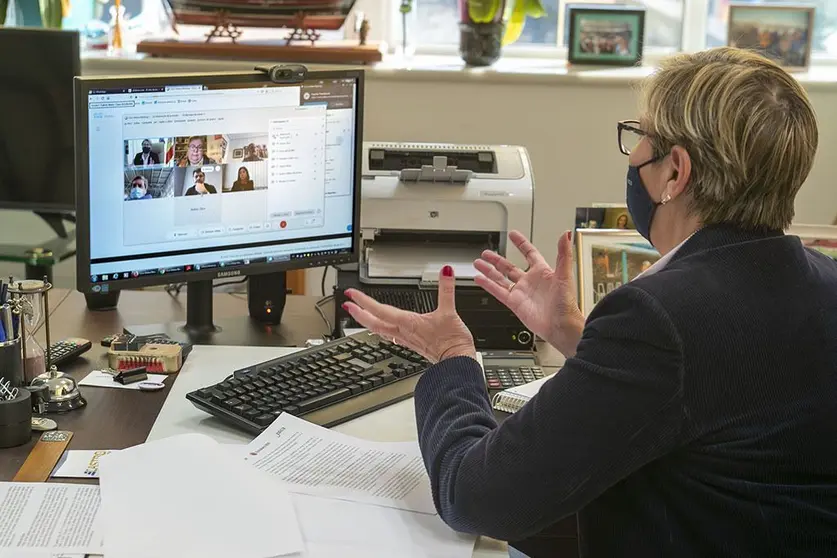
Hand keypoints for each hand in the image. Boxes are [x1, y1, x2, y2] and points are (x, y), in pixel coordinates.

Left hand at [342, 265, 476, 363]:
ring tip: (358, 315)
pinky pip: (389, 336)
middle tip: (346, 305)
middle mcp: (403, 333)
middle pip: (373, 323)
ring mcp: (406, 340)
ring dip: (366, 322)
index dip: (364, 301)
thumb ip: (446, 290)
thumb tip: (446, 272)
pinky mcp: (411, 344)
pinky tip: (381, 329)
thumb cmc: (452, 342)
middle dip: (358, 314)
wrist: (456, 363)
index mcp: (408, 323)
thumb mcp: (449, 312)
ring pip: (379, 331)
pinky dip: (380, 330)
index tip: (351, 295)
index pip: (380, 310)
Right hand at [473, 230, 584, 356]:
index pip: (530, 253)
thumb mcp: (565, 275)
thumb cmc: (567, 304)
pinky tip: (479, 279)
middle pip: (509, 267)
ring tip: (478, 263)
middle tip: (486, 253)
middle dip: (497, 259)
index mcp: (543, 272)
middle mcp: (530, 282)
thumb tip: (566, 234)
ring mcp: (521, 293)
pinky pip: (498, 292)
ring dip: (489, 270)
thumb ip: (563, 253)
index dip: (521, 244)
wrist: (561, 327)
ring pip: (501, 278)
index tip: (513, 235)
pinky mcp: (514, 304)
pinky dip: (488, 285)